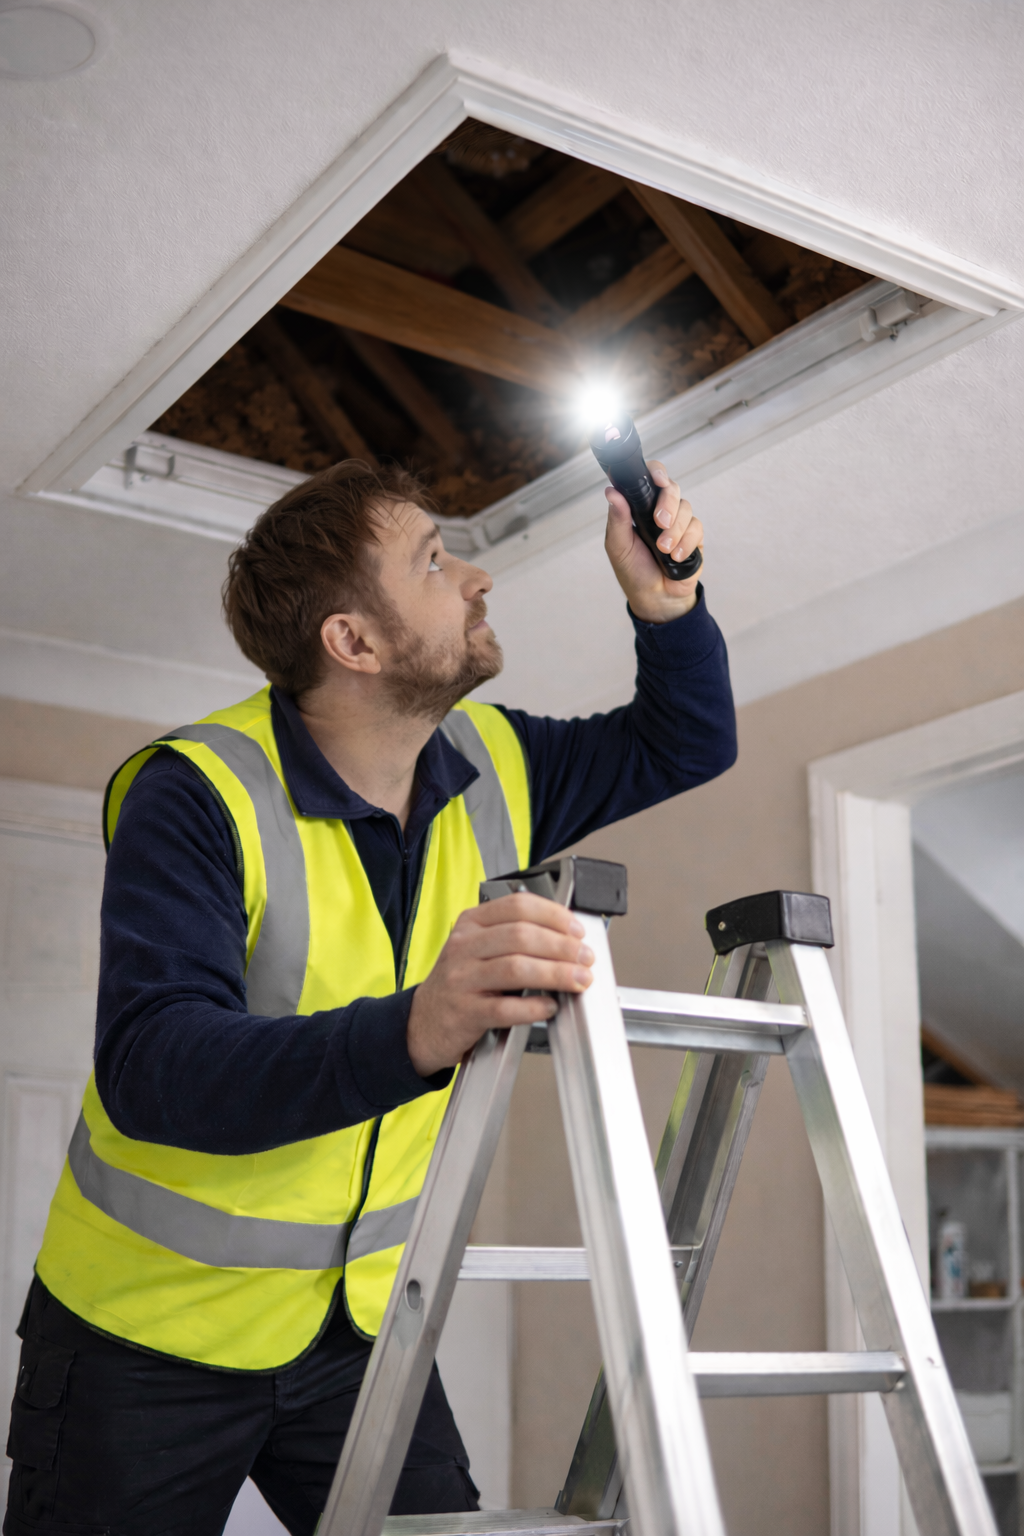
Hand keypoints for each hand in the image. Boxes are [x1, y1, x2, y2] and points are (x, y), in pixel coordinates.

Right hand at [406, 893, 593, 1076]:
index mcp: (471, 924)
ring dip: (555, 974)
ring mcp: (462, 980)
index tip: (576, 930)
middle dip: (562, 946)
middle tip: (585, 958)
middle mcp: (464, 947)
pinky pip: (505, 1008)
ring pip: (516, 968)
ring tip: (577, 980)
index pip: (517, 906)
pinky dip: (533, 1007)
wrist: (423, 1022)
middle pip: (521, 936)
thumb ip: (512, 937)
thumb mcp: (477, 948)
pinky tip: (549, 1007)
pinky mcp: (465, 1013)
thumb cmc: (460, 983)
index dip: (553, 916)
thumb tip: (567, 937)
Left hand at [604, 461, 702, 623]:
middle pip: (672, 488)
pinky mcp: (694, 536)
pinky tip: (676, 557)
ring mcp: (679, 522)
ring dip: (675, 530)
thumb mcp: (618, 547)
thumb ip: (617, 520)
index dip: (656, 472)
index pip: (650, 479)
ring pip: (685, 508)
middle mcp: (660, 510)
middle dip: (668, 503)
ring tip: (664, 550)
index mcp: (640, 508)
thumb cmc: (633, 571)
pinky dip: (686, 543)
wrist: (656, 597)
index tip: (657, 480)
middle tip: (660, 522)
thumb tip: (611, 492)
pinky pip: (697, 528)